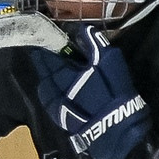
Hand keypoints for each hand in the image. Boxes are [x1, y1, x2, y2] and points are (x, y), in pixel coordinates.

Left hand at [31, 29, 148, 158]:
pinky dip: (52, 92)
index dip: (45, 45)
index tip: (47, 37)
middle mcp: (52, 89)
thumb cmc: (113, 92)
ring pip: (45, 86)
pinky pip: (50, 100)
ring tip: (54, 71)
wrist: (116, 129)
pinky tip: (60, 90)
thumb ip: (93, 43)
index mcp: (61, 73)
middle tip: (49, 52)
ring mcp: (55, 106)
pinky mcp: (61, 119)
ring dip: (47, 77)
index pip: (45, 54)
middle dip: (44, 61)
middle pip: (43, 71)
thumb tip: (80, 29)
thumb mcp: (109, 61)